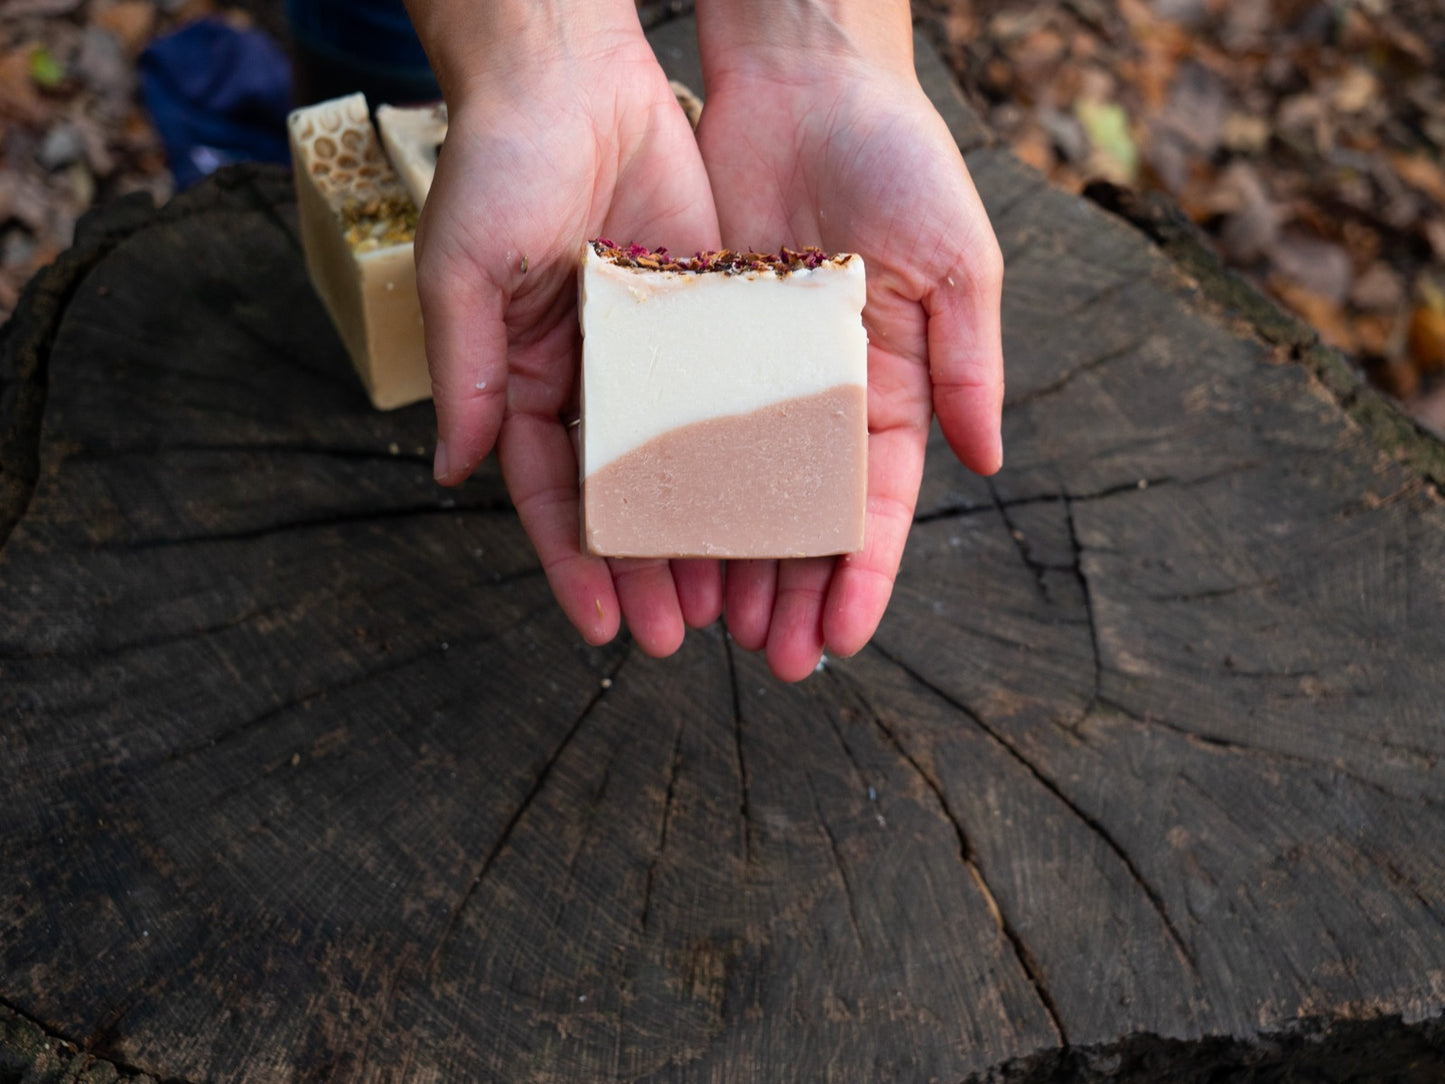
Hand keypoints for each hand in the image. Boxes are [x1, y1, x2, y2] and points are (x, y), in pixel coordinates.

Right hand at [410, 15, 724, 655]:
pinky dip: (747, 451)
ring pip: (684, 460)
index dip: (572, 564)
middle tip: (677, 634)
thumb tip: (450, 472)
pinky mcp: (709, 313)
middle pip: (623, 494)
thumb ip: (467, 374)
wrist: (574, 68)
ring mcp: (655, 351)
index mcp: (527, 378)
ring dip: (703, 528)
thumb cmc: (501, 163)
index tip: (599, 627)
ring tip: (732, 597)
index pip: (551, 494)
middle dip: (645, 567)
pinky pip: (730, 394)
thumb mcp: (465, 271)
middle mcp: (594, 378)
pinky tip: (774, 501)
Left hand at [695, 30, 1004, 680]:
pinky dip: (667, 484)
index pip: (876, 507)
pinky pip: (674, 425)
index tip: (837, 639)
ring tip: (705, 624)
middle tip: (763, 656)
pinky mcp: (690, 339)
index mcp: (889, 389)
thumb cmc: (898, 158)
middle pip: (801, 519)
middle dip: (789, 592)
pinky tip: (652, 537)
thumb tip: (989, 461)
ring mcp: (750, 374)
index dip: (862, 578)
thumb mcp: (957, 259)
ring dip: (725, 561)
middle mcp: (817, 396)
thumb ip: (969, 362)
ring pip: (733, 491)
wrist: (802, 76)